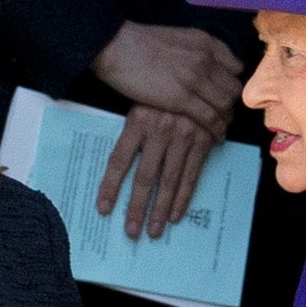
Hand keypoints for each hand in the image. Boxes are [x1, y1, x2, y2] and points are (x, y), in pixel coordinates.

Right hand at [89, 21, 244, 136]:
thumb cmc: (140, 44)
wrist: (119, 47)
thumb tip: (203, 65)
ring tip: (220, 129)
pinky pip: (210, 118)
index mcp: (206, 43)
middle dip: (232, 104)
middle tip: (225, 116)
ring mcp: (196, 78)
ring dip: (226, 119)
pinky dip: (217, 129)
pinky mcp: (183, 98)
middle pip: (234, 88)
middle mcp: (207, 59)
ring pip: (226, 104)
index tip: (225, 95)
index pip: (235, 68)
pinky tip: (215, 137)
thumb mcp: (177, 37)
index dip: (231, 84)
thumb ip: (195, 50)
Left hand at [98, 105, 218, 238]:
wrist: (200, 75)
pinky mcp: (202, 141)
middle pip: (144, 177)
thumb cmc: (163, 92)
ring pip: (168, 180)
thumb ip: (132, 131)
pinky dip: (183, 198)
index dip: (110, 187)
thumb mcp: (141, 101)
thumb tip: (116, 165)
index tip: (103, 209)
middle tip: (131, 231)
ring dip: (160, 209)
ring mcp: (182, 137)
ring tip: (152, 231)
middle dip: (137, 207)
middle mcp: (160, 131)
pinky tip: (174, 216)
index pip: (119, 160)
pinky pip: (191, 175)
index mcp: (138, 121)